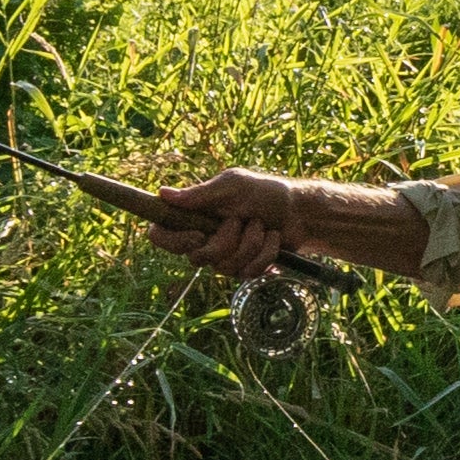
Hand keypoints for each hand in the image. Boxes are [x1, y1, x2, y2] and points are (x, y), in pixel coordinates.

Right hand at [143, 168, 327, 281]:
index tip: (199, 235)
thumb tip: (163, 193)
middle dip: (226, 240)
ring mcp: (224, 256)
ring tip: (262, 226)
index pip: (160, 236)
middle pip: (197, 258)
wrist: (299, 212)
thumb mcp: (233, 186)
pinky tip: (272, 240)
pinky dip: (265, 254)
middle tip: (241, 220)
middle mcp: (204, 238)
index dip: (173, 242)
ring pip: (224, 268)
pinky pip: (247, 274)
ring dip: (251, 244)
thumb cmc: (265, 192)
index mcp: (194, 215)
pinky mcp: (244, 268)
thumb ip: (199, 194)